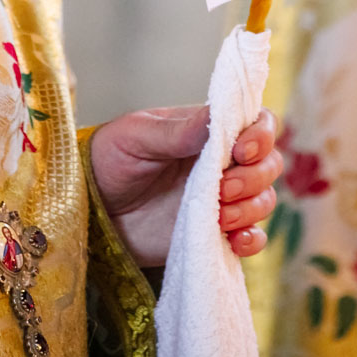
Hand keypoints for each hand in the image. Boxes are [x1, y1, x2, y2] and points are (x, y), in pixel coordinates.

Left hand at [87, 106, 280, 268]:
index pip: (256, 124)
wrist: (88, 209)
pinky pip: (251, 237)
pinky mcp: (214, 233)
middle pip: (268, 164)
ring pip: (264, 200)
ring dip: (252, 208)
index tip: (241, 151)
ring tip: (220, 216)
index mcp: (207, 131)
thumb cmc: (108, 160)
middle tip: (222, 188)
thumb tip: (216, 117)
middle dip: (255, 177)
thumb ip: (178, 131)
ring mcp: (220, 200)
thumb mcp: (136, 136)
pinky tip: (234, 240)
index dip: (260, 136)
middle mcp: (221, 164)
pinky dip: (252, 240)